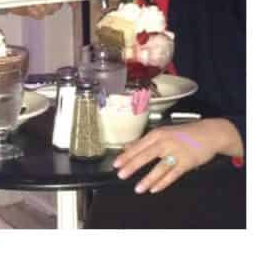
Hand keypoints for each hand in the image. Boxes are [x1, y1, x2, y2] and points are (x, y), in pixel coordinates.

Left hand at [0, 0, 73, 17]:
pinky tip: (29, 8)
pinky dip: (35, 13)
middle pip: (59, 4)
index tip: (74, 3)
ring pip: (50, 11)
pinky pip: (41, 16)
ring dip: (42, 9)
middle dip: (51, 4)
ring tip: (33, 4)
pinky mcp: (35, 11)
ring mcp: (41, 3)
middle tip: (43, 0)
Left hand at [114, 118, 241, 193]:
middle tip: (121, 175)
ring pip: (159, 168)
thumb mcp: (163, 133)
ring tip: (137, 189)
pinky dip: (163, 183)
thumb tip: (127, 146)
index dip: (126, 155)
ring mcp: (176, 153)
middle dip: (132, 166)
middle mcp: (165, 142)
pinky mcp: (187, 163)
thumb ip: (146, 141)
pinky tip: (154, 189)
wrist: (208, 134)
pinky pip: (173, 175)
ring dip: (147, 179)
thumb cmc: (183, 134)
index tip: (115, 164)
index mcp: (157, 134)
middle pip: (145, 155)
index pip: (138, 146)